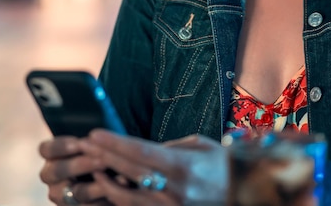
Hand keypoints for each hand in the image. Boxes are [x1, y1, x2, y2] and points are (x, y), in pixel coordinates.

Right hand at [38, 135, 111, 204]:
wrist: (106, 174)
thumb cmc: (98, 152)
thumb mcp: (92, 145)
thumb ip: (91, 143)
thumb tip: (99, 139)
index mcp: (51, 156)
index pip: (46, 149)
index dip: (61, 147)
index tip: (80, 144)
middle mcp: (50, 176)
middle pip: (58, 171)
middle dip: (81, 165)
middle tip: (102, 161)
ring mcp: (60, 195)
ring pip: (75, 192)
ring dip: (97, 186)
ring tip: (118, 179)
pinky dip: (103, 201)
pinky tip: (117, 194)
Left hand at [80, 130, 228, 205]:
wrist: (245, 193)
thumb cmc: (222, 165)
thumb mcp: (198, 146)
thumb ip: (169, 147)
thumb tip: (143, 149)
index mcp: (182, 166)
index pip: (139, 152)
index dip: (114, 143)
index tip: (95, 134)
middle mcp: (173, 189)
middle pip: (128, 171)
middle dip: (103, 156)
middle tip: (85, 144)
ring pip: (125, 196)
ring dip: (105, 179)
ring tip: (91, 164)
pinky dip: (118, 196)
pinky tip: (107, 184)